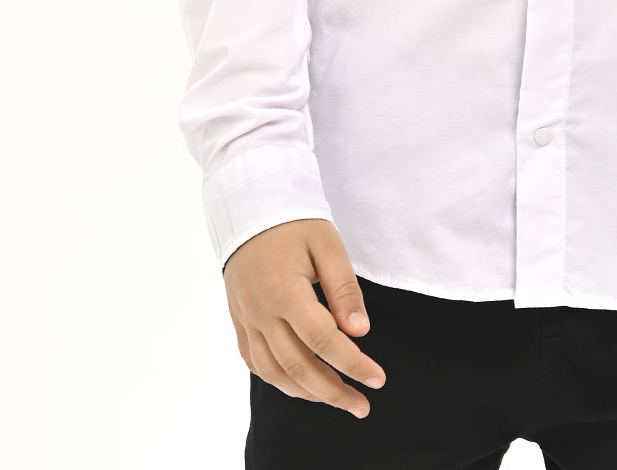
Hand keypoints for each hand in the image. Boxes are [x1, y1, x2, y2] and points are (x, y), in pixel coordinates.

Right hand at [223, 218, 386, 416]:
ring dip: (308, 393)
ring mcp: (247, 321)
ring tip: (337, 400)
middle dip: (334, 392)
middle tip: (362, 405)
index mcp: (285, 292)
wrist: (250, 211)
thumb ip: (344, 289)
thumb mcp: (327, 245)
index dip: (353, 364)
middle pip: (298, 366)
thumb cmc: (294, 224)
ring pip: (275, 373)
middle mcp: (261, 313)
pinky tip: (301, 386)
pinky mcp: (240, 322)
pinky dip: (279, 381)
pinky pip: (256, 364)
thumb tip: (359, 332)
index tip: (377, 379)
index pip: (323, 340)